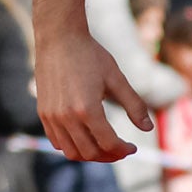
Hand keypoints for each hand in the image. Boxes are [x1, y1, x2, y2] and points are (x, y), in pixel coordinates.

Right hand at [36, 25, 149, 162]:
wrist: (58, 37)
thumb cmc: (90, 55)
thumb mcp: (116, 79)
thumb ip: (134, 105)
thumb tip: (148, 129)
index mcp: (87, 109)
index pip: (108, 143)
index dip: (123, 150)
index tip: (132, 147)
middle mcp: (67, 117)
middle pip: (90, 153)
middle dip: (109, 155)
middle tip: (121, 149)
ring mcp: (52, 117)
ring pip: (71, 152)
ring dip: (90, 154)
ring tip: (104, 146)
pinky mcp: (43, 113)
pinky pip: (57, 141)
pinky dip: (72, 146)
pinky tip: (86, 137)